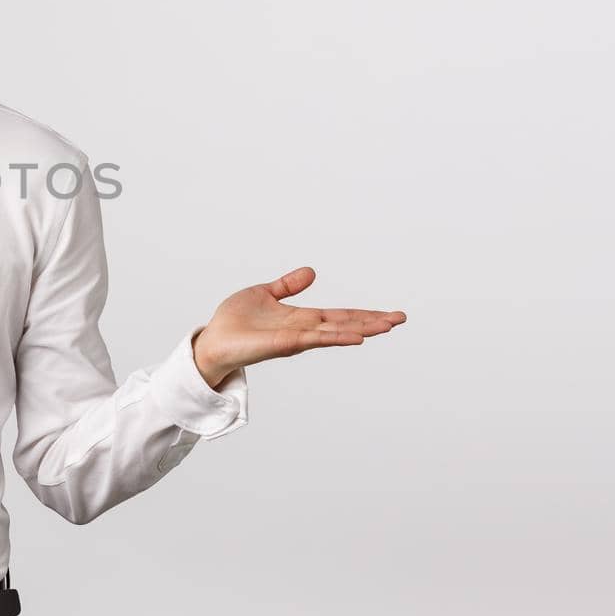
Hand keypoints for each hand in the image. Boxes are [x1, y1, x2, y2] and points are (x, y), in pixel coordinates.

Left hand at [192, 266, 405, 384]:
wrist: (213, 341)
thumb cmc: (234, 322)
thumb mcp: (264, 293)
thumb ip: (288, 286)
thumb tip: (312, 272)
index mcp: (301, 318)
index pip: (340, 316)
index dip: (364, 314)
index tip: (390, 314)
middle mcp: (304, 329)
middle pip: (346, 324)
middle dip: (373, 322)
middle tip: (401, 319)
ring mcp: (297, 338)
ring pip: (336, 332)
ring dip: (362, 329)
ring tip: (388, 325)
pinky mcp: (285, 343)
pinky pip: (316, 339)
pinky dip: (337, 337)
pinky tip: (357, 336)